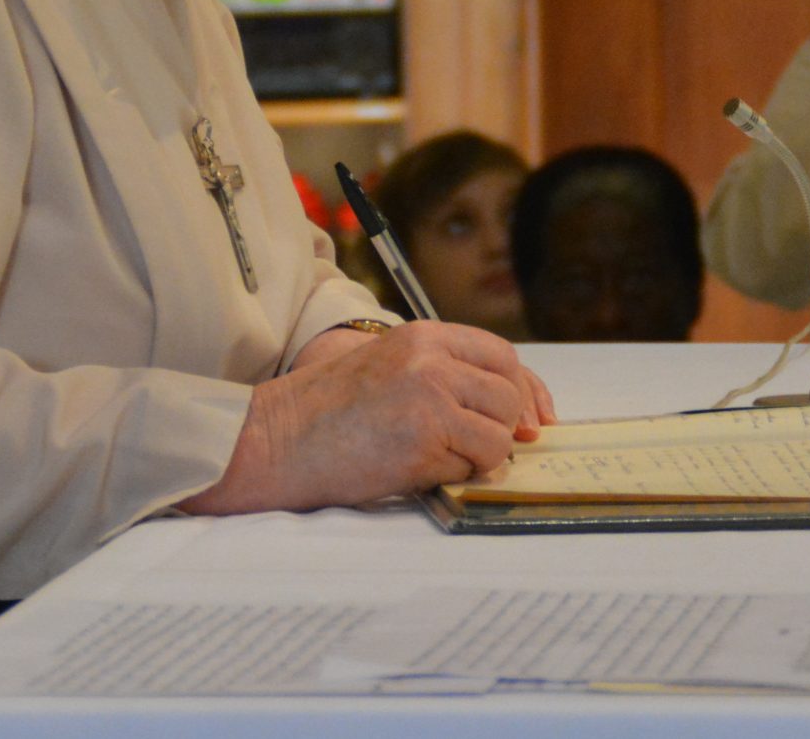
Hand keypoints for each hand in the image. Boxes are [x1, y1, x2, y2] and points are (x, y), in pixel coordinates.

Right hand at [180, 322, 555, 514]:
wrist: (278, 439)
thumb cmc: (326, 412)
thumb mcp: (389, 369)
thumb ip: (443, 376)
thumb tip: (515, 416)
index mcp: (423, 336)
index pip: (502, 357)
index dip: (522, 392)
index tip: (531, 422)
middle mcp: (432, 359)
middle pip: (508, 395)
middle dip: (501, 428)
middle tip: (474, 448)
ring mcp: (430, 396)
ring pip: (498, 434)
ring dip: (477, 455)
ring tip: (433, 457)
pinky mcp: (425, 437)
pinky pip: (473, 464)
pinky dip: (456, 474)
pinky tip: (417, 468)